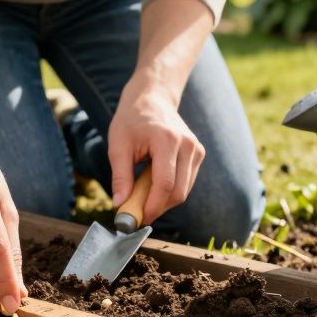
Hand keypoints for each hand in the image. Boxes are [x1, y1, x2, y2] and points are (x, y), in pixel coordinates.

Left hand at [108, 84, 204, 223]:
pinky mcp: (198, 154)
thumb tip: (119, 204)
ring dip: (163, 201)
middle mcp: (187, 145)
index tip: (137, 218)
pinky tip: (153, 186)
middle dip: (157, 207)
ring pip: (184, 190)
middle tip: (137, 213)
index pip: (164, 183)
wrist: (152, 98)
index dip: (151, 206)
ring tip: (142, 196)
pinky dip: (170, 191)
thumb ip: (120, 176)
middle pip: (178, 191)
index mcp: (167, 140)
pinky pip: (186, 183)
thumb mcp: (118, 145)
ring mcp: (196, 149)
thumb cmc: (131, 120)